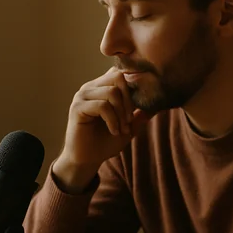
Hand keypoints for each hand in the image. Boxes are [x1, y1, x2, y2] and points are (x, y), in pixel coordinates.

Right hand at [54, 68, 152, 192]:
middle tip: (129, 120)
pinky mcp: (77, 107)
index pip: (120, 73)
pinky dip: (113, 120)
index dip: (132, 88)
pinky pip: (102, 106)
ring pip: (112, 92)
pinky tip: (113, 131)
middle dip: (129, 100)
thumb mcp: (128, 128)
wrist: (87, 159)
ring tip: (121, 129)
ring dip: (121, 113)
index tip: (136, 109)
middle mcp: (90, 88)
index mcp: (101, 88)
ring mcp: (82, 96)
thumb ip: (139, 115)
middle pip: (118, 77)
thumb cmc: (104, 143)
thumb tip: (156, 106)